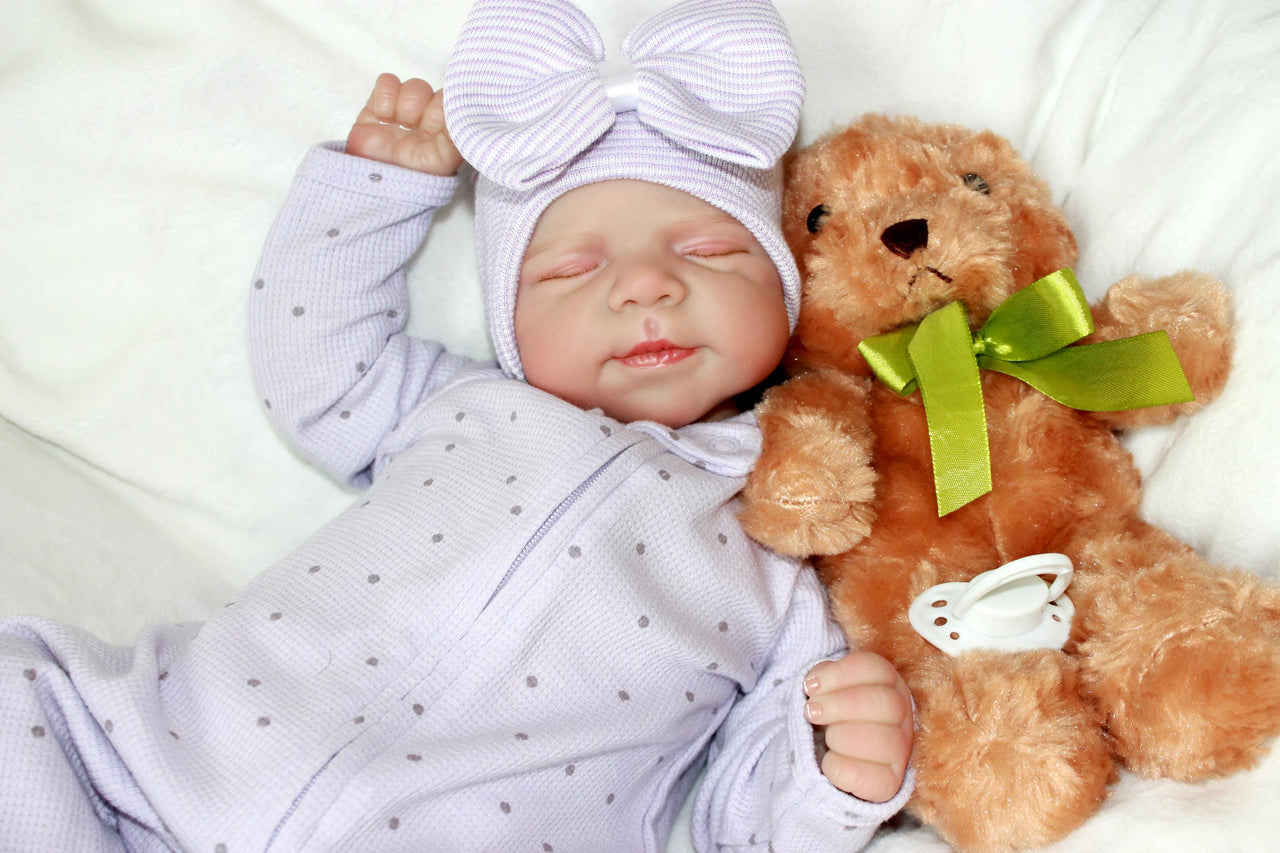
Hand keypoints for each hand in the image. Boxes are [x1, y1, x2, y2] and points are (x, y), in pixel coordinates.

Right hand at [346, 73, 462, 176]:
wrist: (377, 187)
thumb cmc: (413, 177)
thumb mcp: (443, 160)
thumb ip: (456, 135)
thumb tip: (466, 114)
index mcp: (447, 131)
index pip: (456, 102)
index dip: (449, 103)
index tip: (442, 116)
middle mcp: (428, 121)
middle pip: (436, 92)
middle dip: (425, 105)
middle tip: (415, 123)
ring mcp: (404, 113)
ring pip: (414, 86)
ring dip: (406, 101)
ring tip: (397, 122)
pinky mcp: (379, 108)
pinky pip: (387, 82)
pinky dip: (385, 95)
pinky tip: (383, 116)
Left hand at [804, 652, 912, 802]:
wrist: (831, 758)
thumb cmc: (831, 716)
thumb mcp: (827, 690)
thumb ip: (823, 679)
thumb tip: (815, 685)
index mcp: (889, 685)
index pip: (876, 668)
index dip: (840, 674)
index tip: (810, 687)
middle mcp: (902, 717)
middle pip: (887, 703)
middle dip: (841, 705)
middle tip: (812, 712)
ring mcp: (901, 752)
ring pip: (886, 741)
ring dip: (842, 737)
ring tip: (825, 738)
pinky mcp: (890, 784)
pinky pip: (874, 780)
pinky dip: (841, 769)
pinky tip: (828, 762)